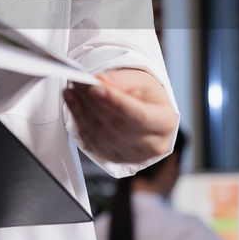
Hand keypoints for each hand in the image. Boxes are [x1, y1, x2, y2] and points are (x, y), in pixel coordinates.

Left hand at [63, 69, 177, 164]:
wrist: (147, 111)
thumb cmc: (147, 96)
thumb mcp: (141, 80)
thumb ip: (120, 80)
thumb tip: (100, 82)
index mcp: (165, 122)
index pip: (139, 116)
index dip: (116, 103)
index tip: (95, 88)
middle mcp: (153, 144)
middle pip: (117, 126)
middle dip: (93, 102)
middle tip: (78, 82)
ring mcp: (133, 155)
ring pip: (101, 135)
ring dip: (82, 111)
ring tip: (74, 90)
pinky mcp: (115, 159)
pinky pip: (92, 142)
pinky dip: (79, 121)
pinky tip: (74, 104)